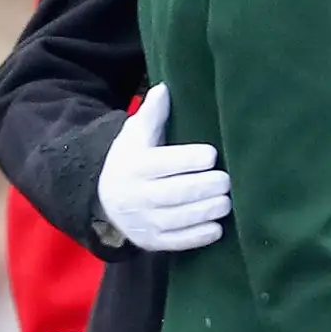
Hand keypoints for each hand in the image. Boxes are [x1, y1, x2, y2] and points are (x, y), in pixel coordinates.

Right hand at [97, 84, 231, 250]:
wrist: (104, 200)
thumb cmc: (131, 160)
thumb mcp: (135, 135)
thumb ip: (152, 114)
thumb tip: (164, 88)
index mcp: (134, 166)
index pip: (163, 163)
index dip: (189, 159)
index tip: (212, 155)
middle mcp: (136, 196)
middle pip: (174, 193)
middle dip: (204, 187)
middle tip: (227, 180)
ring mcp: (143, 222)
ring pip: (178, 219)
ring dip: (206, 211)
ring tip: (226, 202)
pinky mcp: (151, 242)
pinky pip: (176, 243)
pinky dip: (198, 237)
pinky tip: (217, 227)